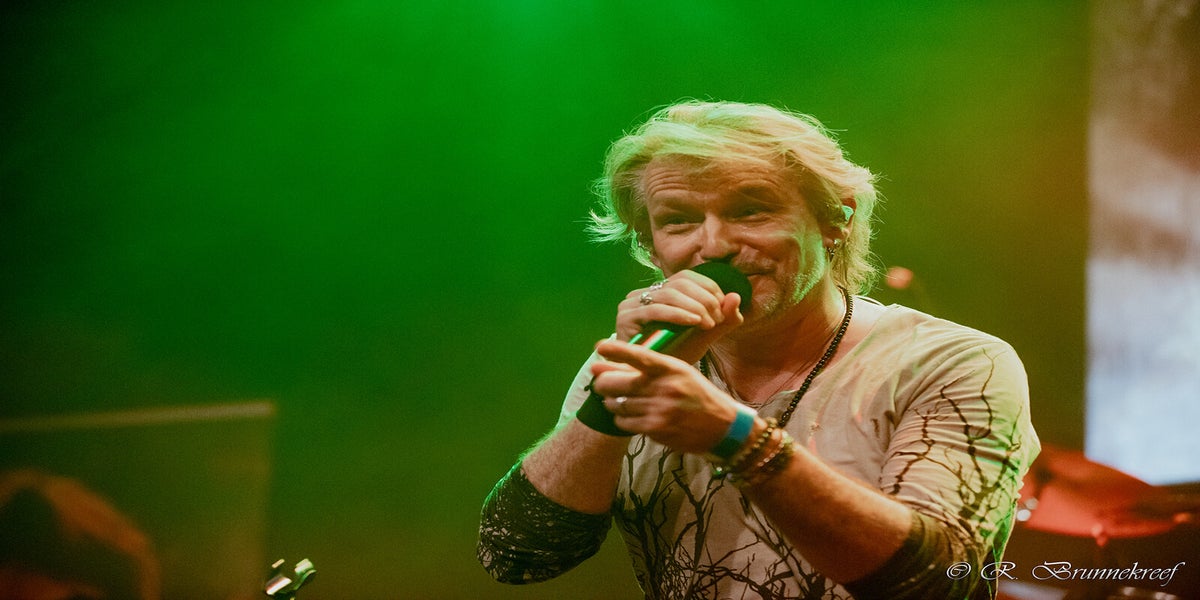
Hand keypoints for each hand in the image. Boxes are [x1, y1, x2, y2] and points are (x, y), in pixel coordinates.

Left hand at [589, 339, 743, 453]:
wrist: (722, 426)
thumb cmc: (697, 394)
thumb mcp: (679, 373)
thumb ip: (649, 368)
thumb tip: (611, 365)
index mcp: (671, 368)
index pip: (639, 356)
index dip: (617, 351)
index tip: (600, 347)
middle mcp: (664, 387)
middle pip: (616, 383)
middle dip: (602, 384)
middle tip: (601, 384)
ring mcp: (659, 409)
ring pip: (616, 404)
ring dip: (612, 402)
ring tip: (618, 400)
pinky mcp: (656, 429)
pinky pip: (624, 422)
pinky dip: (622, 418)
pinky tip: (630, 415)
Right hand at [615, 271, 744, 363]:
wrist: (652, 379)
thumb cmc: (676, 355)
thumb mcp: (704, 335)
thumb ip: (723, 318)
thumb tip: (737, 296)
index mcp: (659, 291)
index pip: (686, 277)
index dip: (708, 287)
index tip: (723, 308)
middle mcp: (643, 293)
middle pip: (679, 283)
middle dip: (704, 299)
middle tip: (718, 318)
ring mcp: (631, 303)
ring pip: (668, 294)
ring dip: (694, 306)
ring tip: (709, 323)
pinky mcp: (625, 318)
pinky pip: (654, 310)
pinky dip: (677, 314)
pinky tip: (694, 322)